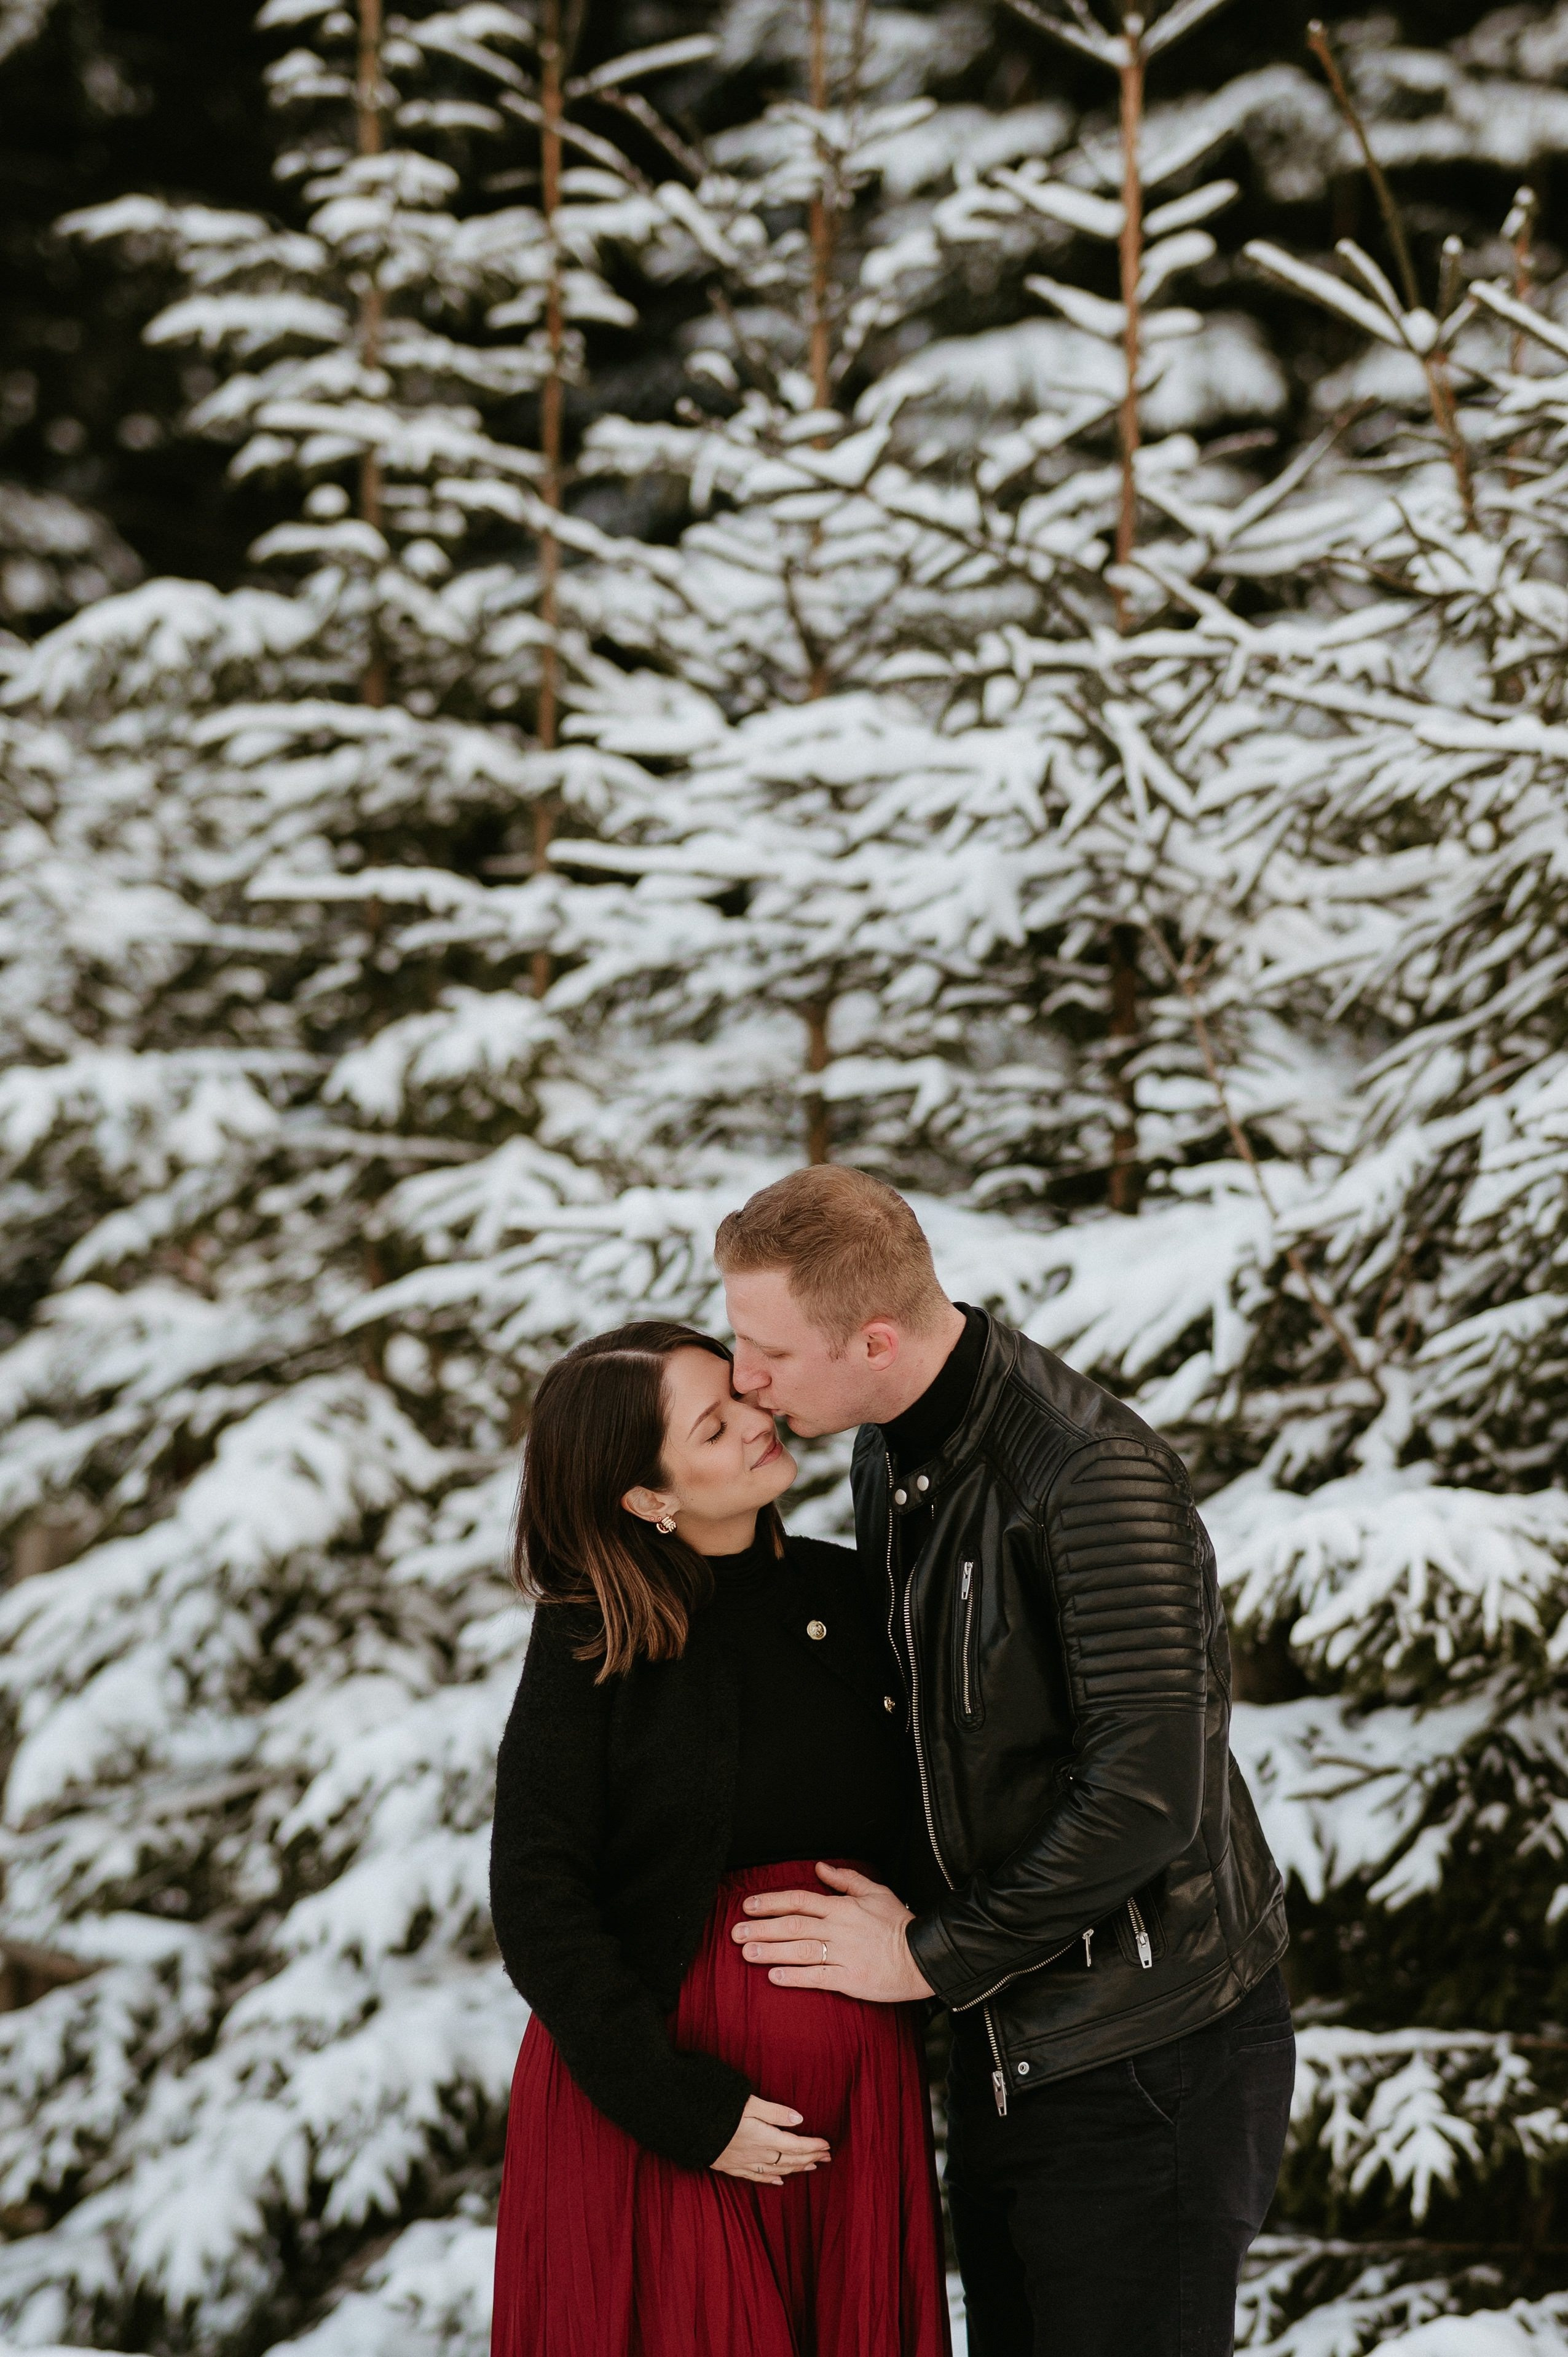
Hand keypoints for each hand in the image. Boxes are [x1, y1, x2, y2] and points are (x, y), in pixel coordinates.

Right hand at [711, 2095, 830, 2184]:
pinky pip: (757, 2177)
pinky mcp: (732, 2166)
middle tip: (827, 2157)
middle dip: (810, 2158)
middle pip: (790, 2159)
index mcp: (763, 2137)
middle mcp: (757, 2154)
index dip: (813, 2146)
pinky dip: (771, 2179)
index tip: (827, 2145)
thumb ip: (774, 2112)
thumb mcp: (748, 2103)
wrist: (688, 2125)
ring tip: (812, 2166)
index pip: (795, 2145)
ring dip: (796, 2169)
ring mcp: (745, 2163)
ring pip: (777, 2170)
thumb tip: (799, 2119)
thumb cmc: (719, 2109)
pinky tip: (780, 2181)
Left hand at [732, 1862, 934, 2002]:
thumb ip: (846, 1879)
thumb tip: (820, 1867)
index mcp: (842, 1907)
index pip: (799, 1900)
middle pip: (793, 1925)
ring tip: (747, 1953)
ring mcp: (843, 1955)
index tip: (748, 1906)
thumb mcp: (876, 1892)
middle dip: (762, 1928)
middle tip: (735, 1932)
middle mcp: (839, 1929)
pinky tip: (774, 1977)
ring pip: (800, 1951)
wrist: (923, 1957)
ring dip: (771, 1951)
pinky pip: (817, 1977)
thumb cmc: (898, 1923)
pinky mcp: (850, 1979)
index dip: (772, 1902)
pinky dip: (795, 1977)